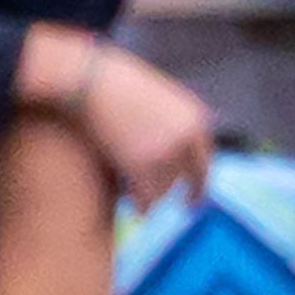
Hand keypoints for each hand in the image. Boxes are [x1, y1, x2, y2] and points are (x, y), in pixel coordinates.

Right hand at [72, 45, 216, 206]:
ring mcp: (166, 152)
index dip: (203, 176)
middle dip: (191, 195)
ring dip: (156, 196)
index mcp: (195, 119)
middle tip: (189, 207)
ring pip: (166, 190)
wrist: (90, 81)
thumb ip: (172, 122)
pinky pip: (147, 198)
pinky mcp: (140, 165)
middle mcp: (187, 137)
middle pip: (194, 178)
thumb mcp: (156, 98)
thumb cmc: (116, 85)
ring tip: (145, 200)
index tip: (201, 191)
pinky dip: (143, 207)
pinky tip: (137, 212)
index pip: (205, 156)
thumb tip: (179, 148)